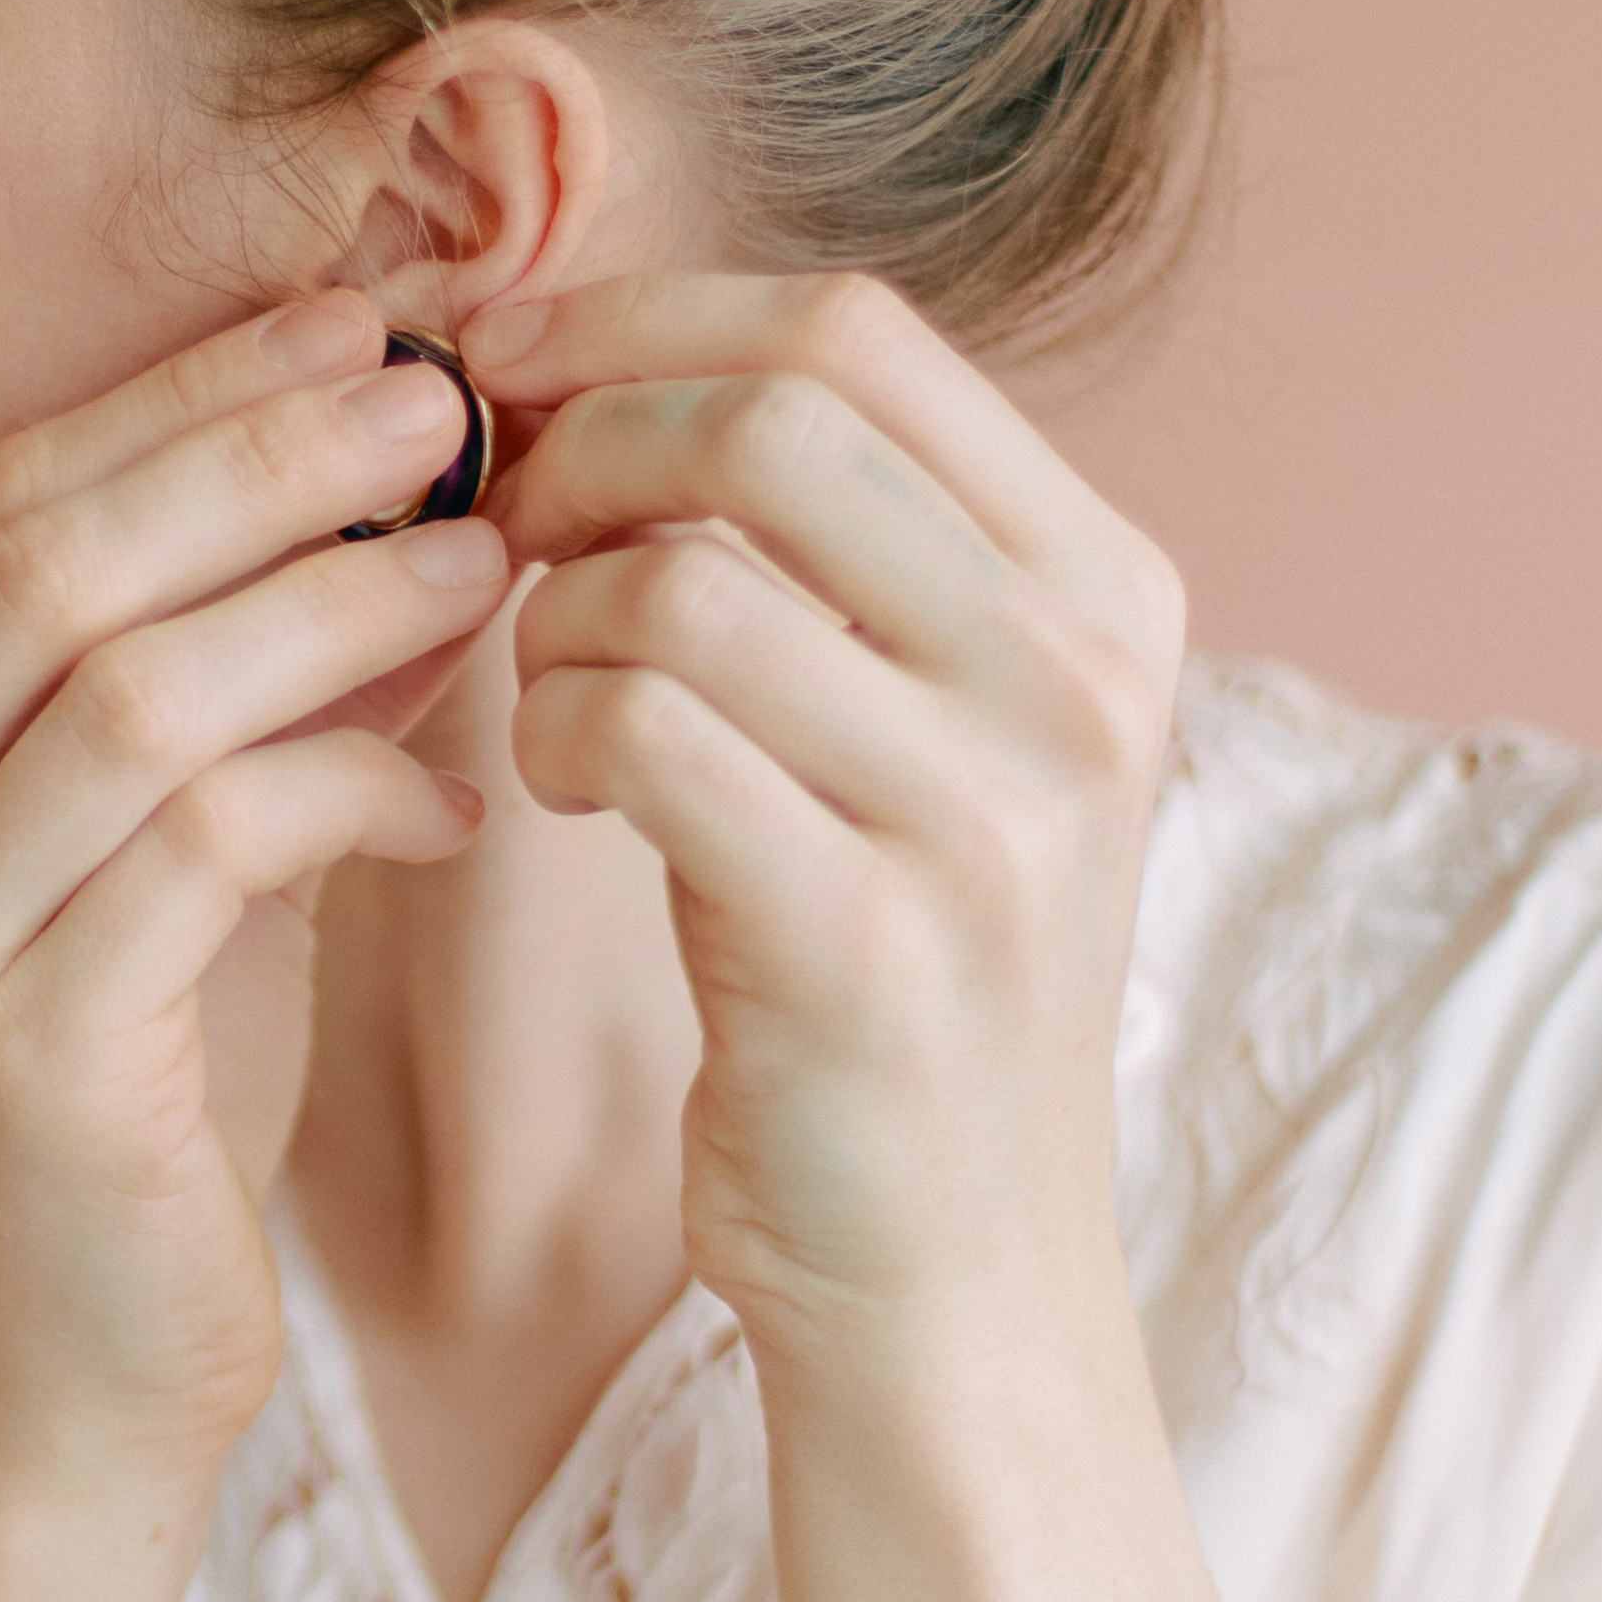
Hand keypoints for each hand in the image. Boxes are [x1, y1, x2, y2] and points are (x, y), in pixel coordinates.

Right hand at [0, 290, 509, 1499]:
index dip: (176, 403)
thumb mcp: (138, 866)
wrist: (58, 1389)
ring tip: (493, 564)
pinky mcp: (16, 1063)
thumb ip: (209, 691)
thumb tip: (396, 493)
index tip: (352, 330)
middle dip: (258, 461)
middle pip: (39, 567)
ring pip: (129, 694)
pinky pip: (212, 848)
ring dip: (336, 609)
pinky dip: (355, 790)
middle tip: (445, 400)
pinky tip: (458, 802)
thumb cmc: (118, 1105)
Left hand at [472, 276, 1243, 1601]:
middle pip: (775, 408)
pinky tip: (553, 794)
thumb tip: (605, 365)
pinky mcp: (869, 942)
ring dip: (550, 615)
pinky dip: (547, 733)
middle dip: (579, 437)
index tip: (517, 371)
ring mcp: (993, 812)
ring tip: (544, 699)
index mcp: (1108, 592)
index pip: (860, 329)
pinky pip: (635, 727)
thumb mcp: (932, 744)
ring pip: (682, 571)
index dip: (647, 315)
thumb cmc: (898, 995)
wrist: (952, 1285)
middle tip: (493, 520)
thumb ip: (830, 556)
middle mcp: (1083, 679)